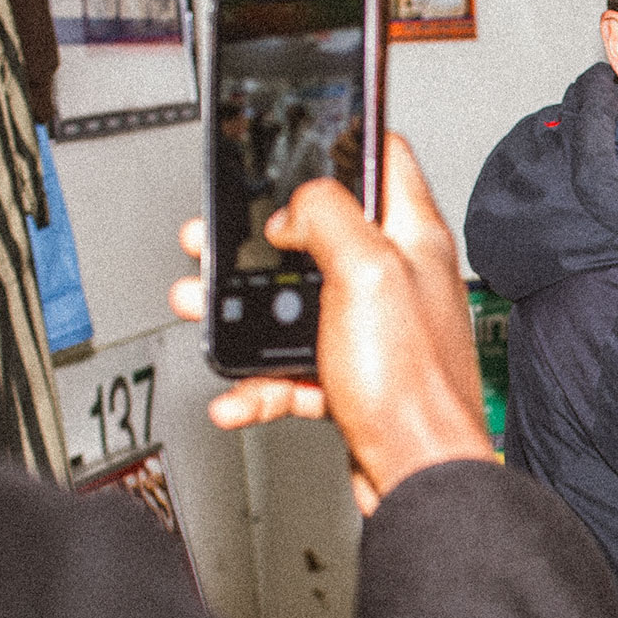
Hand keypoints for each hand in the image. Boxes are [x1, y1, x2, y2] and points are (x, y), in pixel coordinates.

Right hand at [170, 133, 494, 512]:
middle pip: (320, 234)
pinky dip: (258, 379)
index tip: (297, 143)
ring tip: (199, 304)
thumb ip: (328, 219)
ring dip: (241, 308)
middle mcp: (396, 278)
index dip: (342, 142)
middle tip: (215, 237)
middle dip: (259, 237)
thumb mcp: (366, 272)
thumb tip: (295, 208)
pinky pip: (292, 368)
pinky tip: (237, 392)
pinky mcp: (353, 377)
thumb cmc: (413, 384)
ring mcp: (374, 329)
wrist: (419, 474)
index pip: (385, 160)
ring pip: (296, 303)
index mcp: (411, 238)